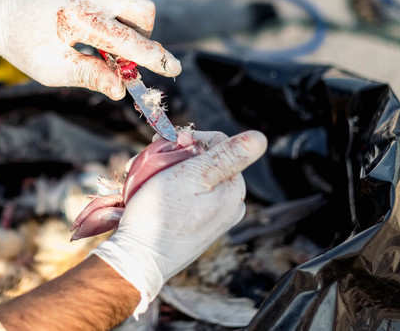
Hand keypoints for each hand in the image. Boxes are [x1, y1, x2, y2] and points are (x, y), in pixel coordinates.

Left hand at [0, 0, 180, 98]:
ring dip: (129, 18)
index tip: (173, 69)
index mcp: (76, 18)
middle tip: (122, 49)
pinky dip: (116, 1)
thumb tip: (121, 89)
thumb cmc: (25, 44)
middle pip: (143, 10)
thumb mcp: (52, 69)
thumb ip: (90, 76)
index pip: (129, 41)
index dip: (155, 58)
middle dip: (142, 33)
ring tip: (100, 31)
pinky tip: (92, 12)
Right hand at [92, 130, 266, 315]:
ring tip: (141, 172)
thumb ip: (228, 156)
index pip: (219, 144)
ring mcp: (213, 217)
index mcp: (234, 191)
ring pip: (192, 175)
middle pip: (205, 159)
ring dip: (166, 167)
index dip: (190, 137)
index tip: (164, 141)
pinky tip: (148, 188)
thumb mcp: (192, 176)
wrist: (138, 261)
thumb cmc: (160, 217)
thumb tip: (261, 137)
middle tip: (149, 157)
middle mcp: (229, 204)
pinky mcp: (196, 226)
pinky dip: (166, 185)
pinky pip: (185, 194)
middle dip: (175, 153)